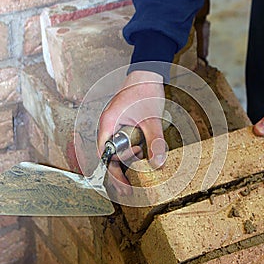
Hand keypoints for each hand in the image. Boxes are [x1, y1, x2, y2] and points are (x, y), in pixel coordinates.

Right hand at [97, 70, 166, 194]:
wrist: (147, 74)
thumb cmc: (145, 90)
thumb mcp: (152, 119)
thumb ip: (155, 141)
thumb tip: (158, 164)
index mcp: (108, 123)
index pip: (104, 155)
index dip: (113, 172)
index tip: (124, 186)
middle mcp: (106, 126)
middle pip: (107, 156)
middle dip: (118, 173)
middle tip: (129, 189)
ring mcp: (112, 126)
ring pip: (113, 151)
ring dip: (125, 161)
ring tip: (140, 164)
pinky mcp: (119, 125)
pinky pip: (120, 144)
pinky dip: (128, 153)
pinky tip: (139, 155)